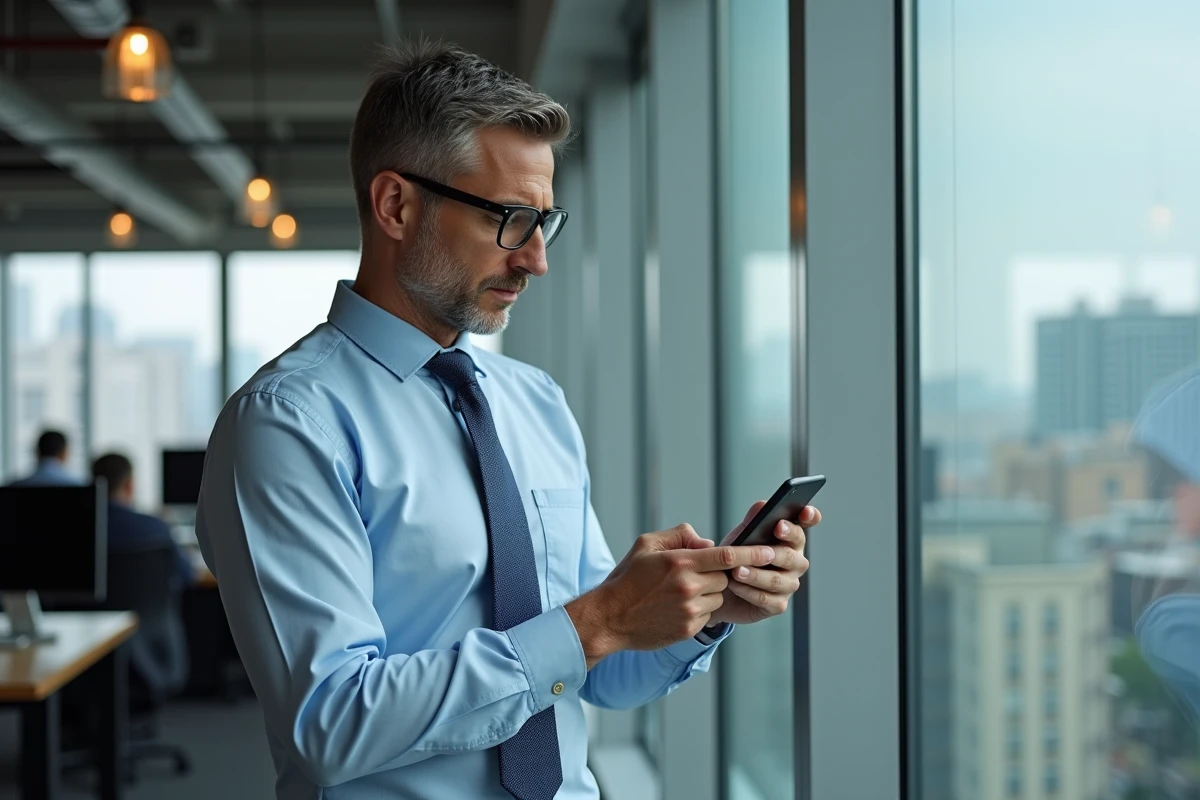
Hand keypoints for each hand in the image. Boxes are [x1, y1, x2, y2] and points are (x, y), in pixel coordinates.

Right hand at [566, 525, 775, 667]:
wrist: (610, 618)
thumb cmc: (628, 578)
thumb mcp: (647, 544)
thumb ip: (680, 536)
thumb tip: (707, 542)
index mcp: (681, 562)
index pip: (728, 556)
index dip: (753, 553)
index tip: (770, 550)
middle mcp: (689, 587)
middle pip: (725, 577)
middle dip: (718, 574)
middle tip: (697, 573)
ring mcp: (690, 610)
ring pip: (718, 597)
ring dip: (708, 593)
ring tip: (680, 592)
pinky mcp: (688, 628)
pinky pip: (707, 616)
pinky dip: (699, 610)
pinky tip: (675, 607)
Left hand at [699, 501, 817, 625]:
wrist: (719, 587)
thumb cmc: (736, 557)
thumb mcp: (741, 535)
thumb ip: (753, 521)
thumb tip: (762, 505)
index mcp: (790, 539)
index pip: (807, 524)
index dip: (810, 517)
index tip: (804, 512)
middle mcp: (795, 561)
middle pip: (792, 556)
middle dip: (777, 553)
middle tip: (762, 551)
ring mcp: (788, 584)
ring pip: (778, 580)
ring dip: (757, 575)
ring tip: (737, 571)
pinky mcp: (778, 604)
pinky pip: (767, 598)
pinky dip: (749, 591)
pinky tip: (734, 585)